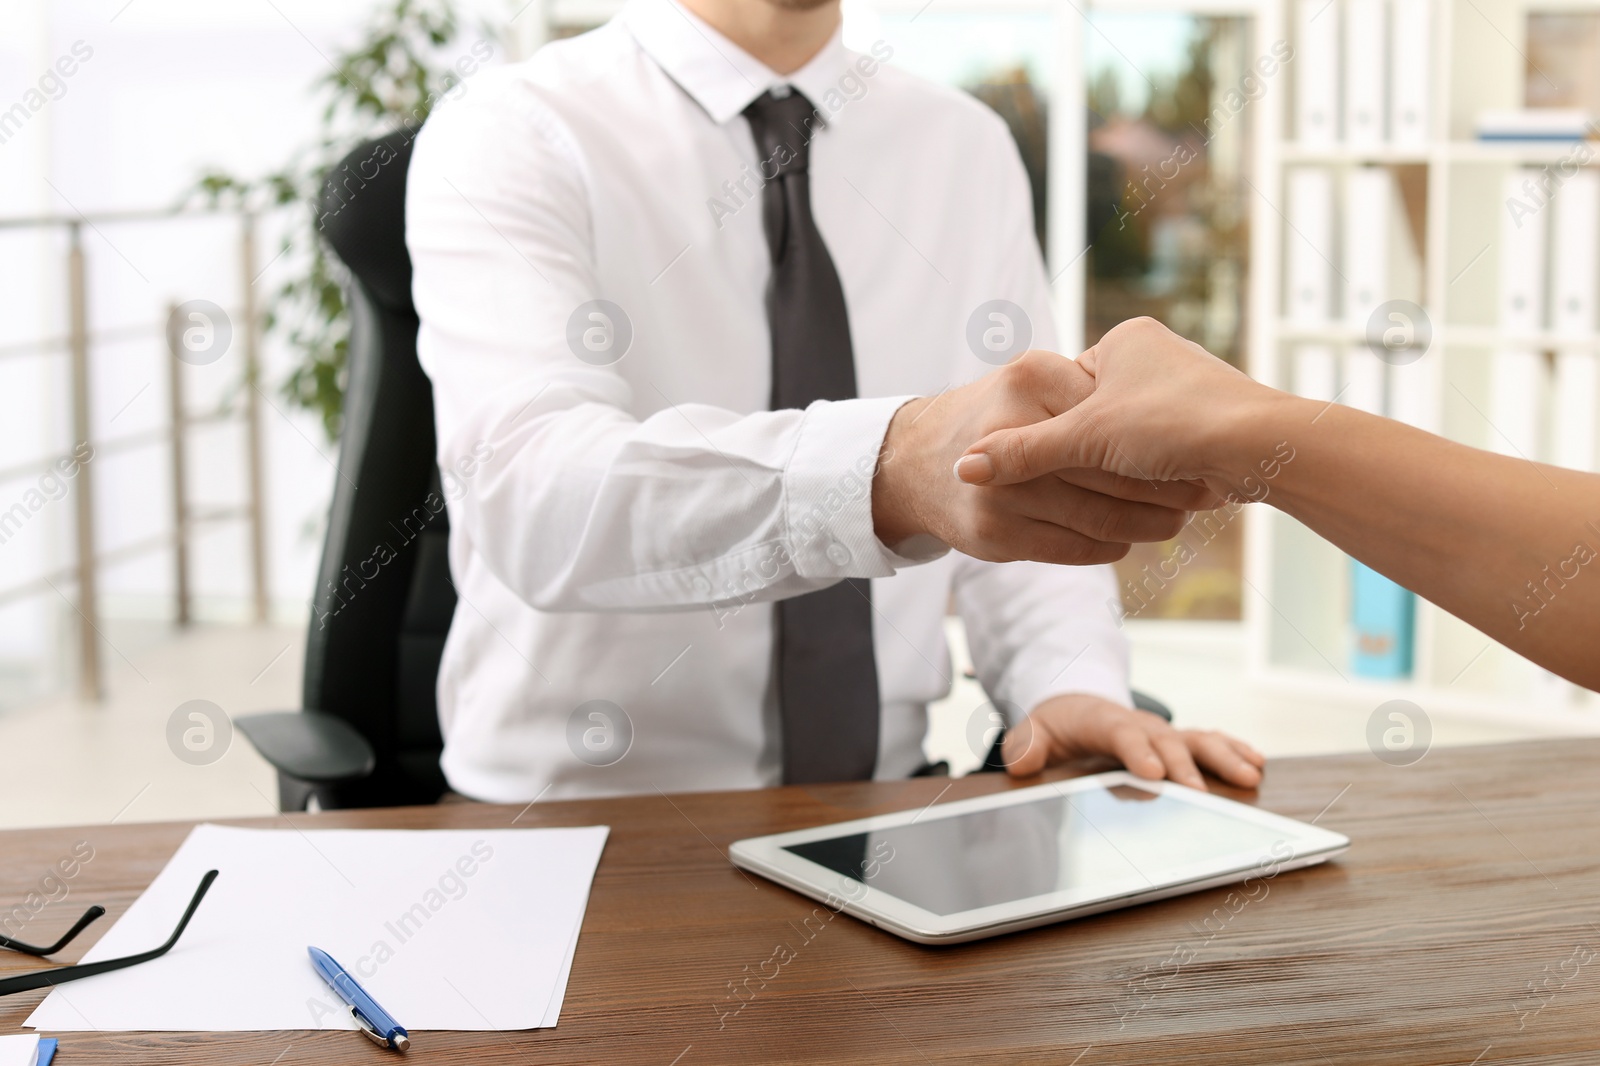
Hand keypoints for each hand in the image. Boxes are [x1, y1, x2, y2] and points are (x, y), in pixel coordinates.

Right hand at [872, 349, 1214, 564]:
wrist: (911, 462)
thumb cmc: (993, 416)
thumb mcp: (1035, 385)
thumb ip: (1087, 392)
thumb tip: (1163, 407)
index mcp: (1031, 375)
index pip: (1110, 419)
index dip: (1156, 441)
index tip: (1194, 456)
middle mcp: (1010, 428)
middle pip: (1108, 470)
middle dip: (1159, 489)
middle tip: (1197, 499)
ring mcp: (998, 488)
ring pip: (1095, 515)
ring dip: (1143, 524)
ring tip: (1174, 524)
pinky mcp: (992, 534)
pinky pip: (1070, 547)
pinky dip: (1106, 546)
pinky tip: (1125, 540)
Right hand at [952, 318, 1276, 499]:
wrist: (1265, 447)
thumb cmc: (1175, 425)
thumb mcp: (1086, 439)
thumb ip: (1022, 453)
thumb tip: (962, 469)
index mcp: (1124, 342)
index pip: (1064, 391)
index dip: (1048, 431)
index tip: (1026, 465)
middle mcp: (1153, 357)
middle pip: (1094, 419)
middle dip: (1084, 459)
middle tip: (1052, 492)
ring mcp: (1179, 391)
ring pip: (1126, 443)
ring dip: (1118, 477)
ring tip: (1099, 505)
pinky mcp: (1202, 428)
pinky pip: (1156, 459)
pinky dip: (1146, 485)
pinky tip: (1137, 511)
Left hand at [1002, 693, 1264, 790]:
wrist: (1076, 706)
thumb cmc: (1057, 726)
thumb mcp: (1032, 732)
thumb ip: (1025, 745)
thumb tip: (1021, 761)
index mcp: (1103, 723)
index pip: (1122, 735)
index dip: (1138, 752)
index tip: (1154, 773)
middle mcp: (1140, 725)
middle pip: (1166, 740)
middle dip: (1186, 765)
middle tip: (1201, 792)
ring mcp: (1161, 733)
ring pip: (1196, 739)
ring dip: (1224, 755)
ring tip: (1250, 774)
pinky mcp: (1175, 743)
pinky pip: (1208, 742)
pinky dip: (1233, 749)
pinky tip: (1256, 763)